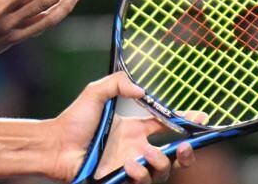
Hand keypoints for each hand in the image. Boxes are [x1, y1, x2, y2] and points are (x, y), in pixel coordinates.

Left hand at [46, 73, 200, 183]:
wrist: (55, 144)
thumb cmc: (74, 120)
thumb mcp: (96, 92)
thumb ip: (118, 83)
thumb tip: (143, 91)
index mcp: (135, 128)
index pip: (167, 125)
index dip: (186, 122)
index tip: (202, 118)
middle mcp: (137, 148)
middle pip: (174, 156)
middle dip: (187, 154)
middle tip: (187, 147)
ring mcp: (130, 166)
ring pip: (162, 172)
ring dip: (160, 163)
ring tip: (145, 154)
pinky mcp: (122, 180)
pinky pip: (143, 182)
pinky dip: (142, 174)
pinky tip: (130, 165)